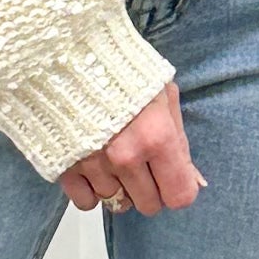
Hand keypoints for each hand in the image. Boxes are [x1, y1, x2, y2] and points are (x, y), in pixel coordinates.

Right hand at [62, 77, 202, 215]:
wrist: (66, 54)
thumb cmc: (121, 69)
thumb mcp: (162, 94)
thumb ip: (179, 140)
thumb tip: (193, 180)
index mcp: (157, 137)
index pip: (179, 196)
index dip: (178, 187)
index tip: (170, 176)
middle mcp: (125, 157)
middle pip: (148, 204)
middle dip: (150, 189)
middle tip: (142, 165)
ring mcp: (93, 164)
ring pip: (118, 203)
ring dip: (120, 187)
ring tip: (114, 160)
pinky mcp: (65, 167)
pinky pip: (86, 202)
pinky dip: (92, 191)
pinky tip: (94, 171)